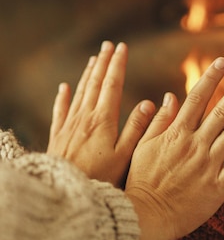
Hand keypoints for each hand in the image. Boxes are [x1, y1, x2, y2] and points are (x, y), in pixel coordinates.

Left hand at [47, 41, 155, 186]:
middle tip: (108, 46)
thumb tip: (148, 103)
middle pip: (95, 84)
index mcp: (103, 121)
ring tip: (93, 60)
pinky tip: (64, 88)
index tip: (122, 48)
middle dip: (103, 63)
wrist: (66, 194)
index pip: (112, 85)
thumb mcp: (125, 157)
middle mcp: (84, 118)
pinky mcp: (58, 137)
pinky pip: (60, 111)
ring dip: (87, 75)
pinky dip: (63, 97)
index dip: (118, 65)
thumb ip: (137, 129)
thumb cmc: (101, 180)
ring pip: (79, 93)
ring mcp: (69, 126)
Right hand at [124, 56, 223, 239]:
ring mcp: (208, 165)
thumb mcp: (142, 146)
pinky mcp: (218, 186)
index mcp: (176, 134)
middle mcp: (195, 145)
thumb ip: (157, 121)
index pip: (197, 98)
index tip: (223, 62)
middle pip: (221, 111)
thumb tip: (170, 96)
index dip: (211, 78)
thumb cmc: (141, 181)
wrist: (146, 216)